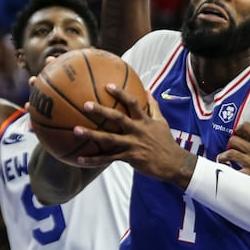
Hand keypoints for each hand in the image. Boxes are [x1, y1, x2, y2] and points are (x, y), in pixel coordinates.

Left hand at [72, 85, 195, 186]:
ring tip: (76, 130)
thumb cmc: (166, 141)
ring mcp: (133, 144)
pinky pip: (108, 159)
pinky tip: (79, 159)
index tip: (108, 86)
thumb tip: (147, 90)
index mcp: (145, 120)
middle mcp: (138, 130)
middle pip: (118, 118)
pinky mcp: (130, 158)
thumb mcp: (162, 121)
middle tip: (86, 105)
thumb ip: (153, 106)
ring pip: (109, 139)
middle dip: (102, 111)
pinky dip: (93, 159)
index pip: (133, 103)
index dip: (121, 93)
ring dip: (91, 135)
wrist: (173, 163)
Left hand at [218, 123, 249, 178]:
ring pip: (231, 153)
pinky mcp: (248, 175)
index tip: (237, 133)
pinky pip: (232, 170)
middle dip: (230, 144)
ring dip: (223, 156)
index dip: (239, 129)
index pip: (247, 128)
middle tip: (229, 148)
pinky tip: (225, 170)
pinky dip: (226, 170)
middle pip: (235, 140)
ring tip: (222, 159)